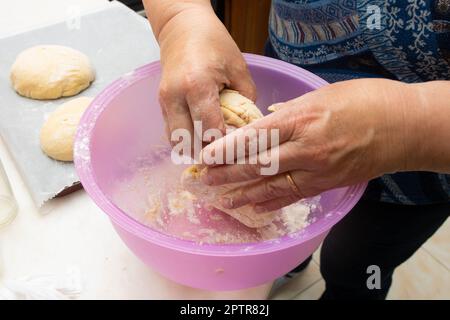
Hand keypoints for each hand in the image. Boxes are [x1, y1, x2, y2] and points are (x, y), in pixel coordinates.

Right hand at [156, 3, 255, 145]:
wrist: (182, 28)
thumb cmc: (214, 44)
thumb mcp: (239, 69)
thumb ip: (245, 100)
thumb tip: (248, 127)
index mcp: (197, 85)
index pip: (210, 130)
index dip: (225, 145)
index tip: (238, 149)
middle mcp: (175, 96)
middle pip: (188, 142)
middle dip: (207, 152)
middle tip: (225, 153)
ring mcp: (164, 101)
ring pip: (176, 141)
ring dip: (194, 148)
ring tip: (213, 147)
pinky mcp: (161, 104)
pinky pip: (171, 132)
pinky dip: (186, 139)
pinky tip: (201, 136)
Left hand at [199, 79, 423, 211]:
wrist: (403, 127)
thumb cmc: (366, 101)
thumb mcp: (323, 94)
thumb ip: (291, 110)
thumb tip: (267, 120)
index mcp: (302, 119)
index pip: (256, 136)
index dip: (229, 147)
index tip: (207, 154)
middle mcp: (307, 148)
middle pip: (259, 164)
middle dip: (229, 173)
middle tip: (205, 180)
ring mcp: (318, 169)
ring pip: (273, 185)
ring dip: (245, 194)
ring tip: (223, 200)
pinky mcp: (328, 184)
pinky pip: (295, 195)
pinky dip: (273, 202)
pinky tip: (255, 208)